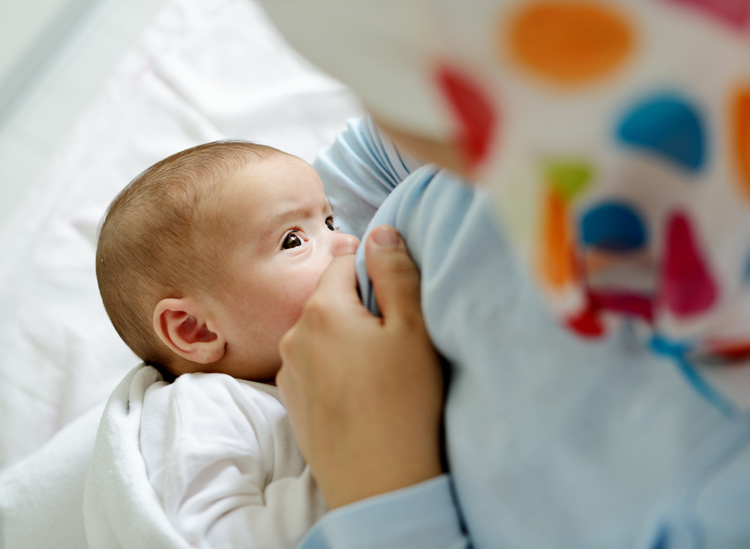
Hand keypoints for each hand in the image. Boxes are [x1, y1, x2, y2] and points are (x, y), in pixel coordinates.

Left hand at [277, 225, 444, 508]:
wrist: (379, 484)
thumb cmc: (404, 404)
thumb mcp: (413, 329)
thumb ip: (395, 273)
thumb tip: (380, 233)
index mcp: (323, 309)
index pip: (345, 262)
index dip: (376, 272)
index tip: (399, 298)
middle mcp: (294, 334)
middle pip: (332, 298)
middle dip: (362, 306)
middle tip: (397, 339)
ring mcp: (288, 370)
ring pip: (323, 332)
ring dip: (348, 338)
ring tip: (381, 371)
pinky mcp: (292, 400)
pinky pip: (315, 364)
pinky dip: (336, 367)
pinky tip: (362, 393)